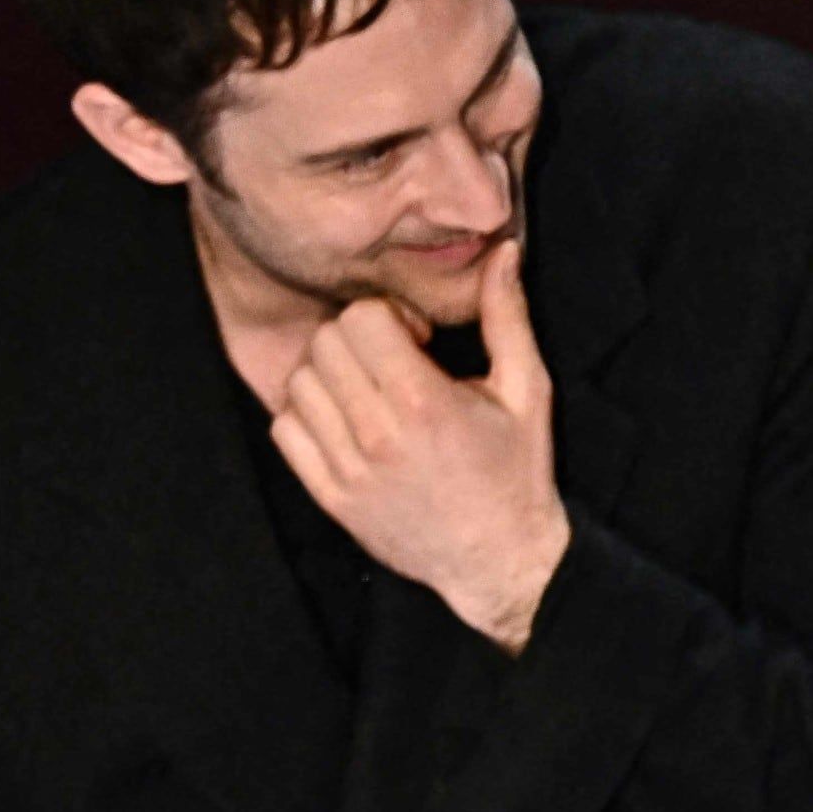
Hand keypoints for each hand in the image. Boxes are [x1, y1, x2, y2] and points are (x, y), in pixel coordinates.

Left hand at [271, 236, 568, 651]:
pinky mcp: (331, 496)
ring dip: (329, 378)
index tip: (415, 341)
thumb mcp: (526, 392)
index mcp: (424, 402)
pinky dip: (307, 418)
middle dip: (357, 341)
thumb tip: (504, 251)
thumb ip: (507, 318)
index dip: (387, 317)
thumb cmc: (516, 472)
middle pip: (325, 344)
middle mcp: (378, 435)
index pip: (360, 319)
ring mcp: (348, 469)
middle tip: (391, 365)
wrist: (499, 559)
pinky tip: (347, 424)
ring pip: (299, 384)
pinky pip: (286, 431)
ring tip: (368, 395)